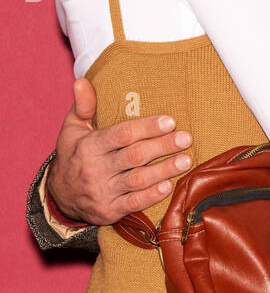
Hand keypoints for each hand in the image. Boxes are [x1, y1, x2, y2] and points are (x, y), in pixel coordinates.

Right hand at [45, 77, 193, 224]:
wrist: (60, 196)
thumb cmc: (74, 155)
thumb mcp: (73, 129)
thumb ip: (83, 106)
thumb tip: (82, 81)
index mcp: (88, 146)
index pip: (121, 134)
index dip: (147, 127)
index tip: (170, 121)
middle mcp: (95, 169)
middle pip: (134, 156)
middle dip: (163, 146)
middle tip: (186, 138)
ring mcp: (102, 192)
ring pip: (137, 180)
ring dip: (164, 170)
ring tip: (186, 160)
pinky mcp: (109, 211)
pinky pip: (133, 203)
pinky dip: (151, 195)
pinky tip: (169, 186)